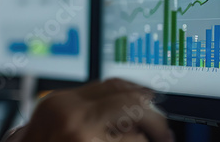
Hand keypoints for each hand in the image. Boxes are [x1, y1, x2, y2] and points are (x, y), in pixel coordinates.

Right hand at [5, 79, 172, 141]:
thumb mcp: (56, 124)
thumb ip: (84, 111)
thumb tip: (127, 106)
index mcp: (61, 102)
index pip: (111, 84)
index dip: (137, 90)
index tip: (152, 98)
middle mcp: (71, 112)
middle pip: (129, 98)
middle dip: (153, 115)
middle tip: (163, 131)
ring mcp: (82, 132)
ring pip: (135, 124)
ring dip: (146, 138)